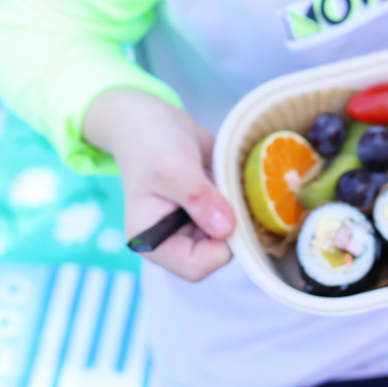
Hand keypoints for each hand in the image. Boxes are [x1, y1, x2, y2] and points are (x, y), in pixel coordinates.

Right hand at [84, 87, 234, 280]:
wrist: (149, 119)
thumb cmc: (151, 142)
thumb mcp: (173, 167)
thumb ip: (198, 199)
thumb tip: (226, 229)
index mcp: (151, 241)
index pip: (195, 267)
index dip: (219, 246)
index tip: (227, 210)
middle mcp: (171, 241)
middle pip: (216, 255)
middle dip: (230, 226)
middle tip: (225, 189)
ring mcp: (189, 228)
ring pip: (230, 238)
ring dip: (236, 212)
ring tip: (221, 181)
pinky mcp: (205, 214)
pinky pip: (234, 220)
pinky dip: (238, 202)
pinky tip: (225, 180)